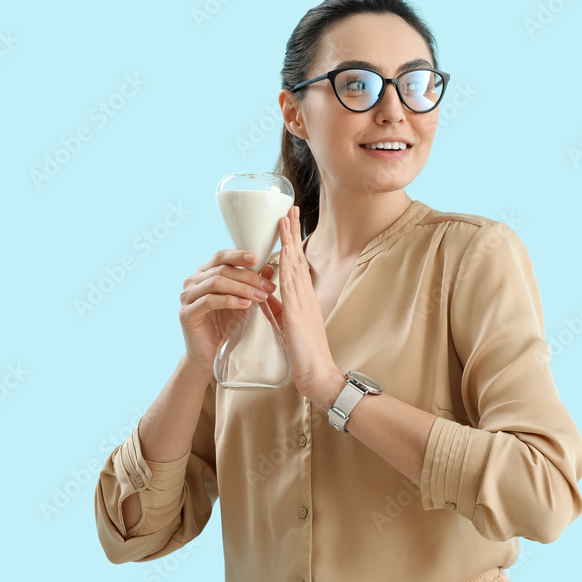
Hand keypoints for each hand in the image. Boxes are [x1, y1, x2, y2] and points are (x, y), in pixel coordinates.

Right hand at [178, 248, 277, 369]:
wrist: (211, 355)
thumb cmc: (227, 327)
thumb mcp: (244, 303)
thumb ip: (253, 285)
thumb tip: (269, 268)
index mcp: (205, 274)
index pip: (221, 257)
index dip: (239, 255)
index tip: (258, 258)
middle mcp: (193, 281)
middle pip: (222, 269)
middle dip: (249, 277)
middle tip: (268, 287)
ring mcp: (187, 296)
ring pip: (216, 282)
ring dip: (242, 288)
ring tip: (260, 296)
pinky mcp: (186, 313)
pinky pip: (209, 301)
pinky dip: (229, 301)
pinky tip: (245, 305)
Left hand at [262, 205, 341, 405]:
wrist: (317, 373)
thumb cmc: (304, 353)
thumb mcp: (285, 324)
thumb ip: (276, 307)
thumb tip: (264, 293)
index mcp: (302, 298)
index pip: (295, 263)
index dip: (290, 242)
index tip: (286, 222)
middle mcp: (305, 295)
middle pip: (298, 256)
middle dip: (292, 232)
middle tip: (290, 207)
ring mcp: (303, 301)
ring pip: (295, 264)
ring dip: (289, 240)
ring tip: (286, 217)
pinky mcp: (298, 312)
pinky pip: (292, 284)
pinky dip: (288, 265)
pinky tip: (284, 250)